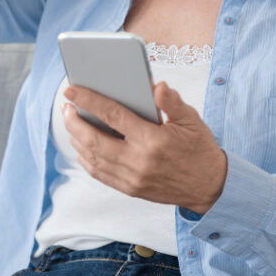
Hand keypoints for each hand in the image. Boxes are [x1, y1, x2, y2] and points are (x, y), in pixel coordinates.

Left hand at [62, 81, 227, 214]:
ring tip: (70, 121)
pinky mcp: (129, 189)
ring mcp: (132, 178)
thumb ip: (172, 102)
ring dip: (76, 138)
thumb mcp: (191, 120)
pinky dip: (85, 157)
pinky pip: (98, 173)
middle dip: (73, 121)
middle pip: (93, 140)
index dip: (89, 100)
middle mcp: (139, 161)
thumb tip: (157, 86)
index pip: (113, 115)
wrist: (210, 187)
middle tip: (66, 106)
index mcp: (153, 140)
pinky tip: (81, 144)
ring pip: (92, 158)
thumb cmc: (199, 149)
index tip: (71, 90)